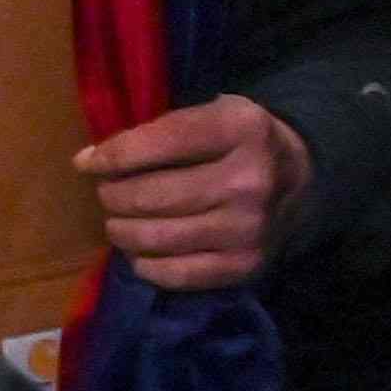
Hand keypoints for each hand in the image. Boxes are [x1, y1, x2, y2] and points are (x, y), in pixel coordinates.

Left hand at [80, 97, 312, 293]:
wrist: (302, 178)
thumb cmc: (239, 143)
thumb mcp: (212, 115)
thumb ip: (157, 133)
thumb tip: (88, 162)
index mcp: (241, 129)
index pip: (159, 143)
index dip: (112, 156)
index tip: (88, 163)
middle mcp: (249, 180)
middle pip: (150, 195)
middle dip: (113, 196)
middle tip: (109, 194)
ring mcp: (249, 228)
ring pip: (155, 237)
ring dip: (122, 231)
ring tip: (120, 222)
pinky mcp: (245, 265)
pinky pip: (175, 274)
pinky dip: (145, 265)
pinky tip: (142, 251)